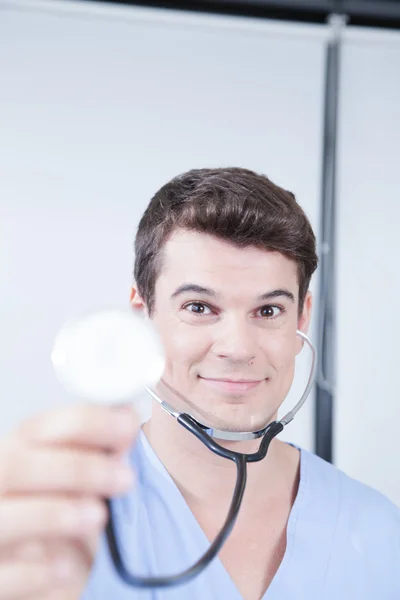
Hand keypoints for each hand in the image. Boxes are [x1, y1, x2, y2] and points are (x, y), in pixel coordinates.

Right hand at [0, 404, 137, 599]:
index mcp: (16, 457)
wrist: (46, 578)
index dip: (86, 422)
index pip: (40, 428)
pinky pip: (3, 576)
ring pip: (2, 516)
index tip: (128, 425)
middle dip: (76, 467)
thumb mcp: (80, 484)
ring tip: (99, 516)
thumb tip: (127, 429)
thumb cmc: (62, 523)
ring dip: (54, 513)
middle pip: (15, 466)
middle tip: (125, 478)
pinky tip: (66, 569)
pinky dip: (35, 572)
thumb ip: (98, 457)